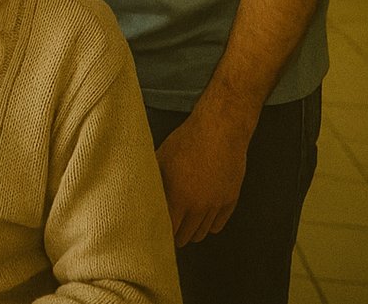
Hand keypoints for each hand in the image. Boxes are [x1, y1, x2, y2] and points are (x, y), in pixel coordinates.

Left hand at [155, 110, 249, 245]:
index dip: (159, 232)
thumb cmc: (186, 141)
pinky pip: (218, 224)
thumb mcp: (161, 158)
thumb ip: (152, 180)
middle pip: (185, 236)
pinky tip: (200, 220)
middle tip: (166, 232)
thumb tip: (137, 192)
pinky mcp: (230, 199)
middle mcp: (199, 206)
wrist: (220, 130)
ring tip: (181, 227)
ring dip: (191, 232)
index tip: (152, 232)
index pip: (168, 229)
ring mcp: (217, 204)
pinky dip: (208, 225)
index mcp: (179, 197)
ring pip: (202, 233)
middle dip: (174, 236)